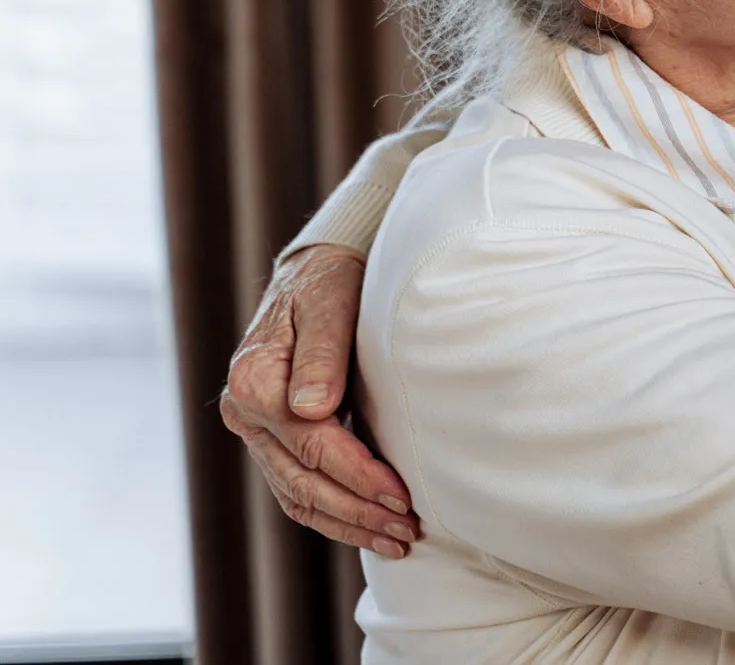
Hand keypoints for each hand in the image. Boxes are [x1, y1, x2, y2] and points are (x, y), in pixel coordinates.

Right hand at [218, 243, 417, 556]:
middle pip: (303, 480)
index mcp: (254, 380)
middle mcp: (245, 412)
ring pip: (298, 496)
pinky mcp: (272, 441)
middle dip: (358, 510)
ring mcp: (255, 432)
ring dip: (347, 523)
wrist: (315, 275)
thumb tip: (312, 408)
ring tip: (397, 539)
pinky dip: (332, 514)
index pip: (312, 443)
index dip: (358, 474)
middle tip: (408, 529)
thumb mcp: (331, 302)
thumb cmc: (330, 283)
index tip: (401, 494)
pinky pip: (297, 491)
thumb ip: (322, 352)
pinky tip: (368, 528)